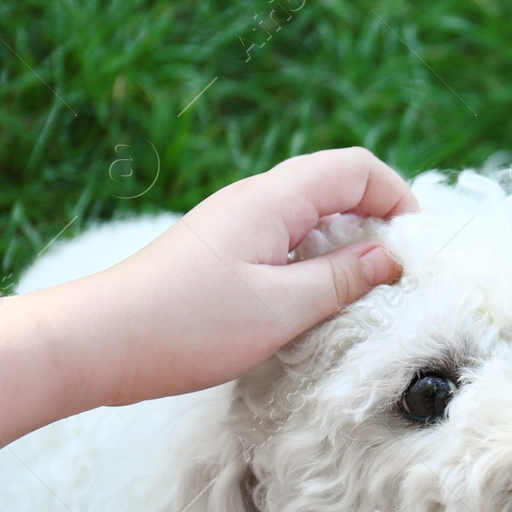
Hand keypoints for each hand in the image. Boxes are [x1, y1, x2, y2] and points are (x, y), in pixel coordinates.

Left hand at [72, 146, 417, 406]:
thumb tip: (391, 257)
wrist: (95, 343)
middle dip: (378, 218)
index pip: (356, 168)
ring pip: (312, 213)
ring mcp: (236, 223)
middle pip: (336, 184)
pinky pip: (286, 238)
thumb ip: (343, 279)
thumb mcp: (280, 309)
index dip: (397, 197)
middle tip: (399, 270)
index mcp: (272, 200)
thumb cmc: (184, 326)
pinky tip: (315, 300)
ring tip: (362, 291)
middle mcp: (255, 199)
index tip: (416, 247)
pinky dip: (315, 259)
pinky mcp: (224, 250)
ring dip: (347, 242)